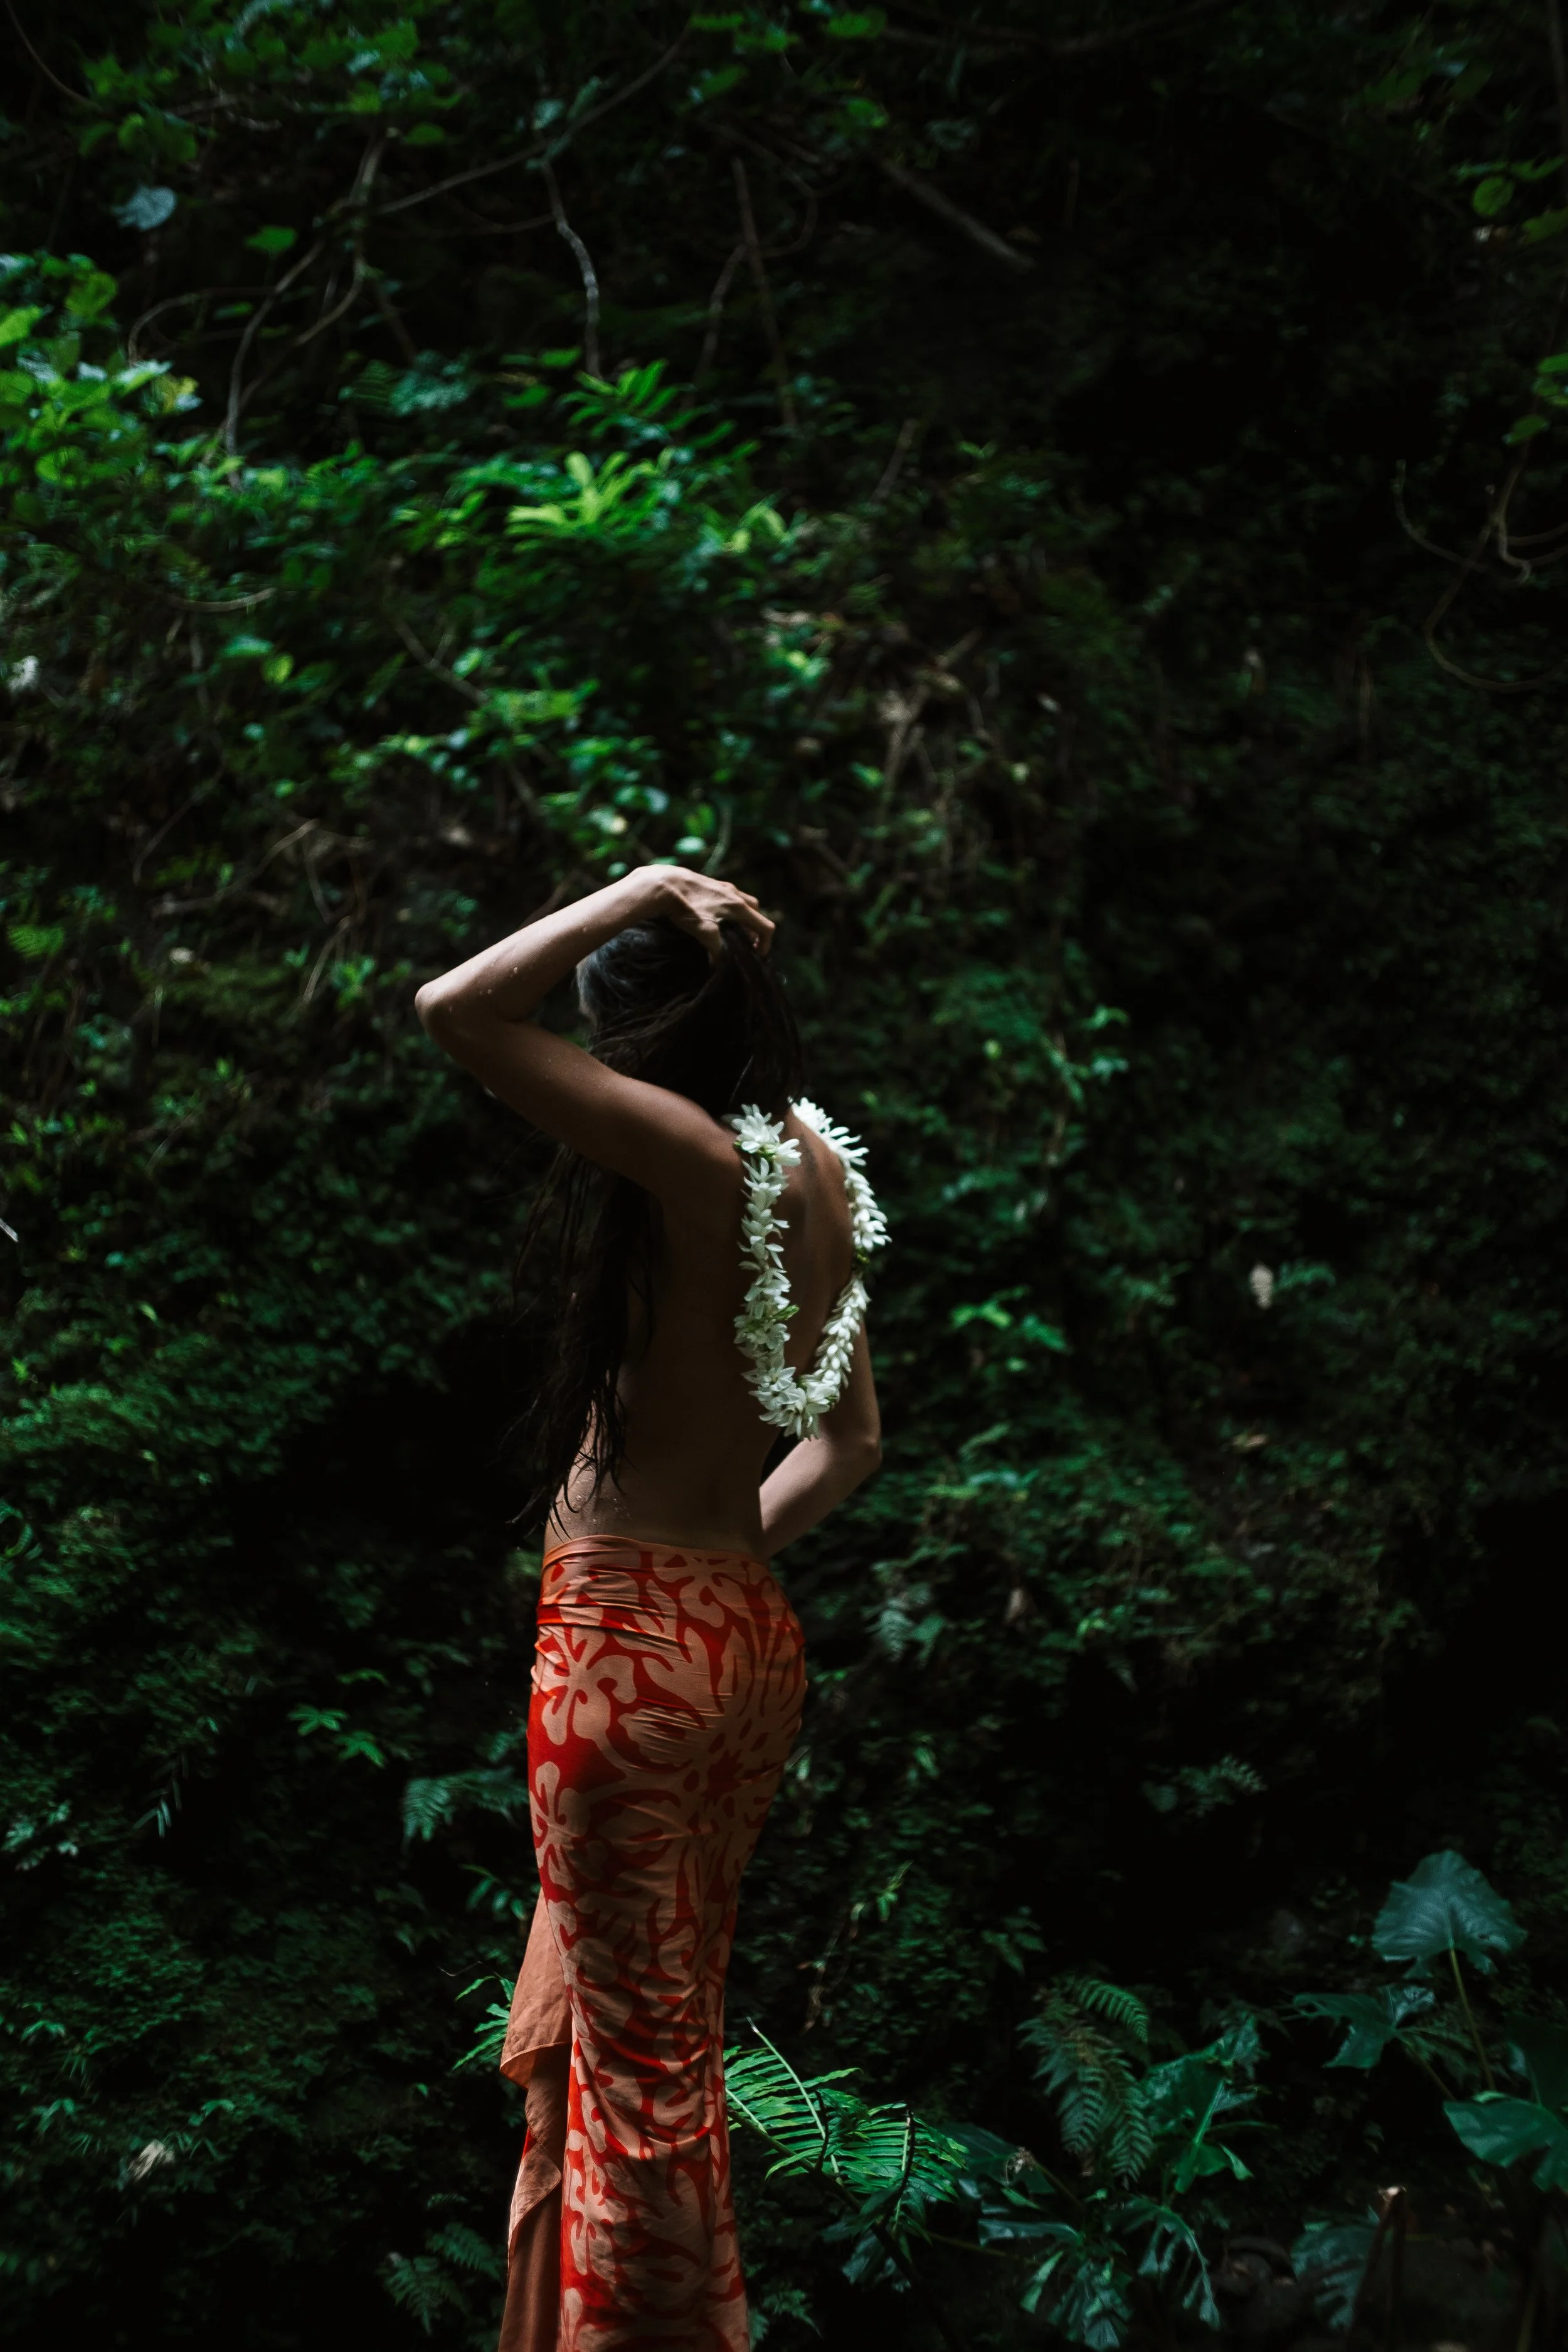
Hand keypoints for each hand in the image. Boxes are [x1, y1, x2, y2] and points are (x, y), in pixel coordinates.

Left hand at [635, 866, 773, 960]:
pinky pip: (729, 896)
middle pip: (756, 911)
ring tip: (732, 930)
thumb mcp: (703, 932)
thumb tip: (720, 964)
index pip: (764, 926)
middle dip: (755, 928)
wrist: (664, 884)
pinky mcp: (710, 883)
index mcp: (738, 906)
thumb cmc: (686, 907)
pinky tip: (716, 916)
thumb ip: (716, 948)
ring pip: (742, 902)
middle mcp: (734, 893)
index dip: (766, 943)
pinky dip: (731, 909)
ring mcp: (722, 886)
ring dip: (743, 917)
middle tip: (746, 942)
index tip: (758, 955)